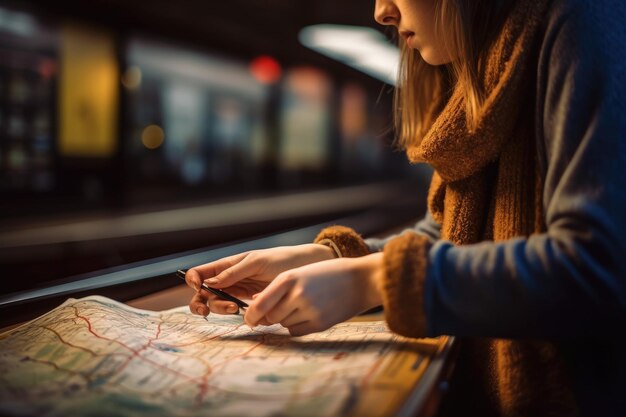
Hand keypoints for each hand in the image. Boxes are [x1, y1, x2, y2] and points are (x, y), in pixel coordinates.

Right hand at [186, 244, 334, 315]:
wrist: (305, 269)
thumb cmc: (281, 259)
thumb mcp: (256, 262)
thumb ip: (233, 273)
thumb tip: (208, 283)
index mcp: (227, 265)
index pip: (200, 273)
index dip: (193, 280)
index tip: (198, 287)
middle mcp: (229, 279)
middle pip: (203, 293)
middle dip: (201, 301)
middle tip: (207, 310)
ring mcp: (239, 292)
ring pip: (217, 303)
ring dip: (219, 308)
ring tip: (235, 308)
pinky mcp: (250, 303)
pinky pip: (234, 310)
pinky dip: (234, 313)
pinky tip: (245, 311)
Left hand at [244, 252, 383, 335]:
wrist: (360, 280)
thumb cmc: (327, 274)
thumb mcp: (300, 273)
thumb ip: (278, 288)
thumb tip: (255, 304)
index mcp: (289, 278)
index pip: (260, 305)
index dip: (250, 316)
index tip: (249, 320)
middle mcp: (297, 295)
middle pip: (271, 316)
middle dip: (270, 316)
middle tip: (277, 311)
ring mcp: (309, 310)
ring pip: (283, 324)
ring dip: (286, 319)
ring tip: (301, 306)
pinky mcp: (319, 324)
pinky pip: (296, 331)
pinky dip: (297, 326)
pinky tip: (308, 314)